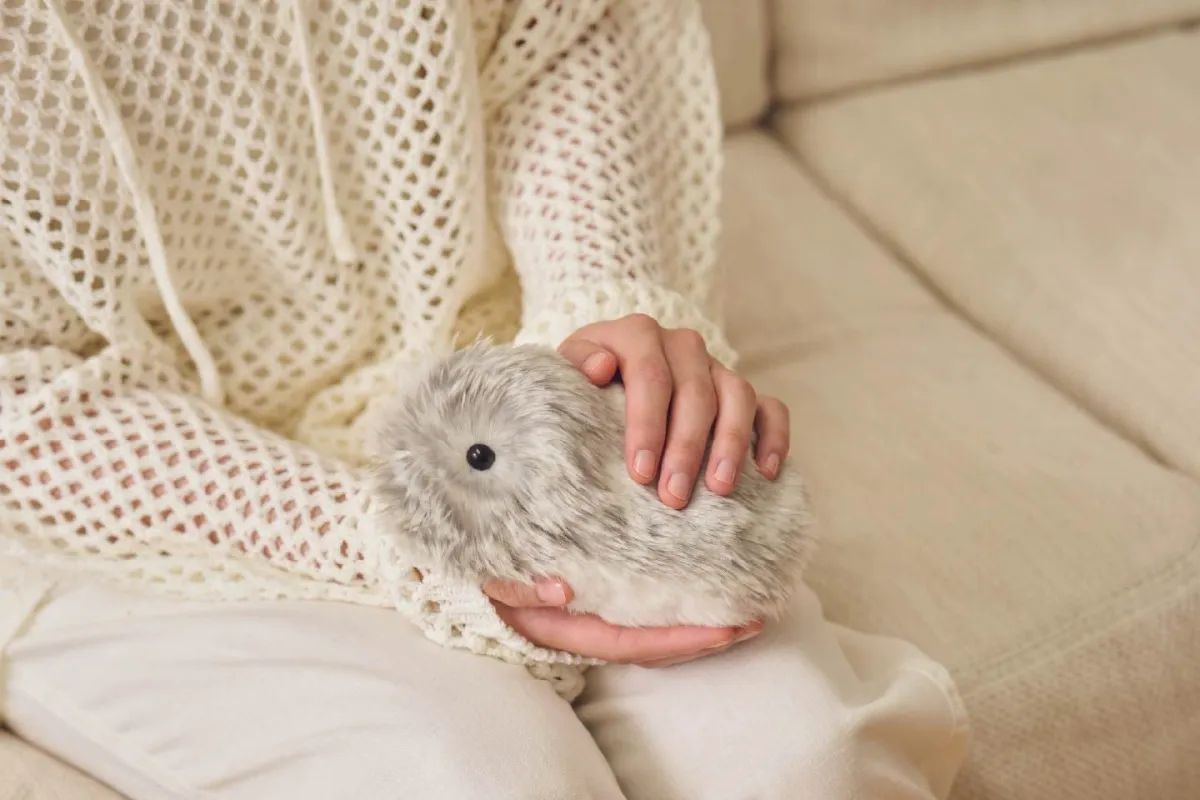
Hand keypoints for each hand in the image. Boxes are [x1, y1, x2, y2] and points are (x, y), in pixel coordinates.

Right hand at [483, 577, 763, 666]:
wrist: (458, 573)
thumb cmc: (475, 573)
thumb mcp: (487, 580)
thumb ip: (518, 589)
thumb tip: (562, 590)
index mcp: (567, 629)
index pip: (635, 641)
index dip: (682, 638)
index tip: (727, 628)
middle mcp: (587, 629)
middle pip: (657, 642)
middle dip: (708, 634)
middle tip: (757, 616)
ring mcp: (594, 617)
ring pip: (656, 629)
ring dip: (701, 620)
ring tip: (745, 604)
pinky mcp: (598, 600)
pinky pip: (645, 609)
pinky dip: (679, 603)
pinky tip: (705, 584)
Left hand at [559, 313, 790, 508]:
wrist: (605, 374)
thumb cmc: (583, 383)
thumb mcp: (565, 369)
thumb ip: (574, 363)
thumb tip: (601, 367)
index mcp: (638, 334)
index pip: (650, 375)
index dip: (647, 424)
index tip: (640, 472)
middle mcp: (682, 345)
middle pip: (695, 392)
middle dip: (686, 447)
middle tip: (673, 496)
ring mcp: (716, 367)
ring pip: (738, 395)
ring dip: (731, 443)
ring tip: (718, 489)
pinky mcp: (741, 391)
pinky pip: (770, 407)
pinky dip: (773, 436)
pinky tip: (767, 472)